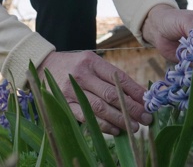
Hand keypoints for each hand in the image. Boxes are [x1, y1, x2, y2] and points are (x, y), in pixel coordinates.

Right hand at [37, 51, 153, 134]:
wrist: (44, 65)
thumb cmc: (74, 65)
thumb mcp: (91, 62)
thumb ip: (111, 75)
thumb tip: (137, 94)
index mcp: (92, 61)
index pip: (118, 77)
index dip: (135, 91)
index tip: (147, 102)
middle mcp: (82, 75)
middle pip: (111, 94)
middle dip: (132, 108)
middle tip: (146, 118)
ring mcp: (72, 91)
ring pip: (100, 108)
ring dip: (120, 119)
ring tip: (134, 127)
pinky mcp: (65, 103)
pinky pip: (86, 117)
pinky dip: (103, 125)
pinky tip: (115, 130)